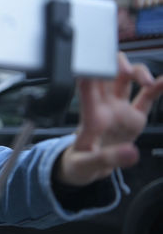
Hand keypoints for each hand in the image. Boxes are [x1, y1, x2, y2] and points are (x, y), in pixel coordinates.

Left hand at [56, 53, 162, 185]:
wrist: (86, 170)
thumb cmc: (78, 163)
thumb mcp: (85, 165)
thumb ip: (106, 159)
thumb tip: (131, 152)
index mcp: (89, 116)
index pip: (87, 88)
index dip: (92, 71)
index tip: (99, 63)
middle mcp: (104, 108)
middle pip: (107, 74)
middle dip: (115, 64)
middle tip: (125, 71)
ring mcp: (119, 111)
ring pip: (125, 80)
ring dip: (136, 71)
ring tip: (147, 80)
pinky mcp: (133, 119)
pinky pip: (146, 99)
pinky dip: (156, 88)